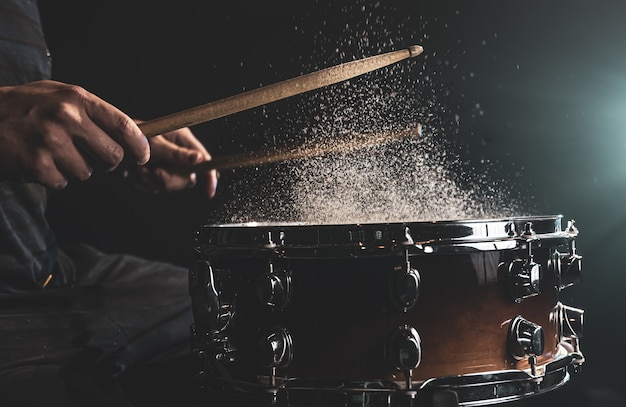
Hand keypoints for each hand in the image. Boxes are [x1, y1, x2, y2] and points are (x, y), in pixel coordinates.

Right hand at [0, 80, 149, 188]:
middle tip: (90, 156)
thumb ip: (91, 112)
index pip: (123, 125)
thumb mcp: (58, 96)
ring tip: (52, 152)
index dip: (139, 145)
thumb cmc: (24, 107)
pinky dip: (53, 177)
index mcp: (76, 99)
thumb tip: (131, 135)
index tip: (143, 156)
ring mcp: (50, 141)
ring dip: (74, 169)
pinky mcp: (36, 164)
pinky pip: (62, 182)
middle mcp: (66, 117)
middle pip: (112, 155)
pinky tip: (38, 161)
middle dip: (106, 162)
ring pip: (87, 172)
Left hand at [134, 127, 217, 198]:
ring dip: (153, 181)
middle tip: (157, 172)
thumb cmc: (135, 133)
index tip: (209, 192)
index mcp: (183, 141)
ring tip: (141, 169)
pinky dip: (144, 183)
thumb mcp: (156, 143)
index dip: (209, 177)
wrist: (114, 139)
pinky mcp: (155, 173)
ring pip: (170, 185)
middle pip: (188, 179)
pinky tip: (137, 172)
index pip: (204, 161)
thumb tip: (199, 159)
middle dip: (171, 180)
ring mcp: (167, 165)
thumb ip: (177, 154)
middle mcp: (178, 154)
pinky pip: (155, 187)